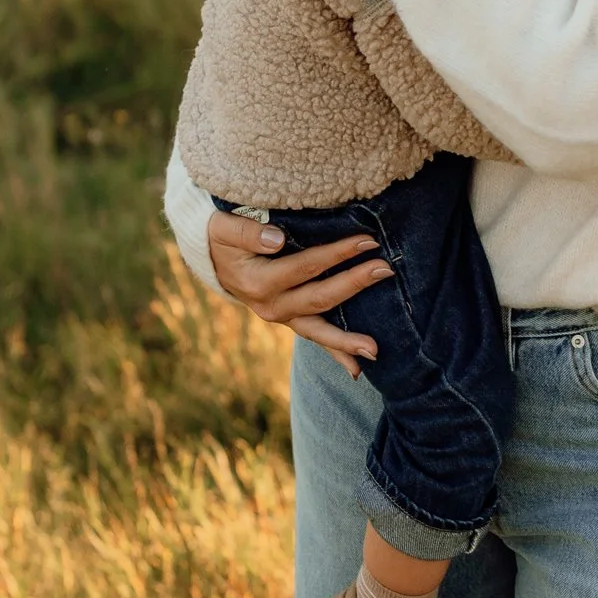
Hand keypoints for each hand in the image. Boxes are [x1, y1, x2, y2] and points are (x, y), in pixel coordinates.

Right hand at [208, 209, 394, 377]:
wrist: (212, 258)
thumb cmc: (221, 237)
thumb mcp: (222, 228)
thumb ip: (247, 233)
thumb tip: (278, 239)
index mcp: (258, 282)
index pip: (306, 266)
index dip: (337, 254)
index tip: (367, 239)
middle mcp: (271, 306)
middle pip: (319, 298)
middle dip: (354, 284)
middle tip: (385, 269)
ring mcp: (281, 317)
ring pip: (318, 331)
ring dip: (346, 341)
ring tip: (375, 350)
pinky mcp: (290, 319)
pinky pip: (314, 338)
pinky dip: (335, 354)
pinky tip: (358, 370)